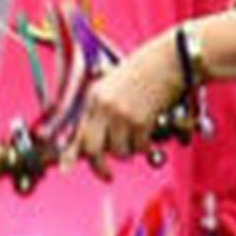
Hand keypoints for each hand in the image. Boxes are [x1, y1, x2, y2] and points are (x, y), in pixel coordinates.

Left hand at [74, 31, 187, 162]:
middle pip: (93, 149)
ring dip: (128, 150)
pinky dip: (144, 145)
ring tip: (136, 135)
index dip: (70, 154)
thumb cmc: (145, 72)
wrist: (170, 61)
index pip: (77, 131)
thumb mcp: (114, 87)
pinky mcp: (141, 121)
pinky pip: (139, 147)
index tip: (65, 169)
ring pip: (119, 151)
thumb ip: (101, 111)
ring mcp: (122, 115)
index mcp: (95, 96)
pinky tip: (148, 132)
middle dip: (99, 166)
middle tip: (107, 174)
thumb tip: (93, 139)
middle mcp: (104, 106)